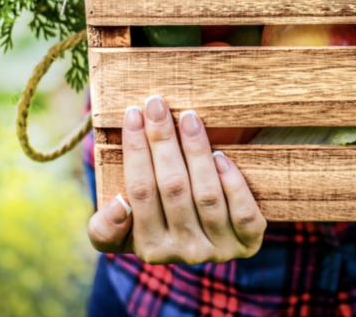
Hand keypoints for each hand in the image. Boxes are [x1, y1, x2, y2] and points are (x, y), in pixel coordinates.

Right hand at [87, 95, 266, 263]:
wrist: (215, 233)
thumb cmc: (164, 217)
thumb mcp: (128, 227)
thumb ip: (107, 226)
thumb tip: (117, 206)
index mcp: (149, 248)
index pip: (139, 193)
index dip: (135, 152)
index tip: (132, 114)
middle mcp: (183, 252)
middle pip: (171, 187)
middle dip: (162, 139)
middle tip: (156, 103)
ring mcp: (218, 249)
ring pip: (206, 195)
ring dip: (197, 151)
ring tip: (189, 117)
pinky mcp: (248, 242)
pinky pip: (243, 214)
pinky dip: (232, 183)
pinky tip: (221, 155)